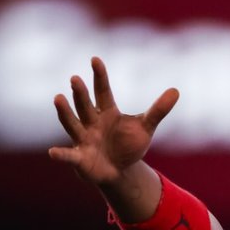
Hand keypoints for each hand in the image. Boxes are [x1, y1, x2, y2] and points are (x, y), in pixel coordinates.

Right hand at [49, 57, 176, 201]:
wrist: (120, 170)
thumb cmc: (129, 144)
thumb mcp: (146, 127)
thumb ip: (158, 110)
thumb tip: (176, 90)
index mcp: (107, 112)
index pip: (103, 91)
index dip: (100, 76)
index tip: (95, 59)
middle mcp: (91, 122)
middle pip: (85, 105)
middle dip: (80, 93)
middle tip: (75, 78)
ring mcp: (83, 139)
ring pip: (72, 123)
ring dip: (65, 112)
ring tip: (58, 98)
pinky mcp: (80, 158)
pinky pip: (68, 155)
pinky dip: (61, 154)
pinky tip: (52, 153)